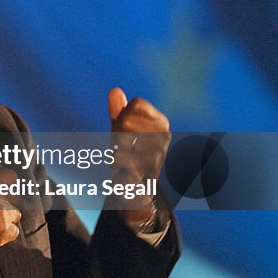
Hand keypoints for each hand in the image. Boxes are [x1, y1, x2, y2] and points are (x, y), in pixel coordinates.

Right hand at [0, 168, 21, 262]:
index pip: (8, 179)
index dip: (8, 187)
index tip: (9, 191)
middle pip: (11, 199)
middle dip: (1, 207)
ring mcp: (0, 213)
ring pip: (14, 215)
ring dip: (5, 219)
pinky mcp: (3, 230)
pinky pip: (14, 231)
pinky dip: (6, 234)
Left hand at [108, 87, 170, 222]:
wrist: (136, 187)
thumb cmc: (129, 151)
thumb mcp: (122, 128)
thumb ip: (118, 110)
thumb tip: (114, 91)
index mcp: (161, 123)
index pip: (136, 104)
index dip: (123, 113)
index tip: (124, 126)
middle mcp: (163, 139)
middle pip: (126, 120)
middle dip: (116, 132)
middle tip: (120, 146)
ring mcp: (156, 157)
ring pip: (121, 140)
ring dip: (114, 149)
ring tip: (120, 158)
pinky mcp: (145, 176)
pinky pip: (122, 162)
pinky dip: (116, 164)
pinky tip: (120, 168)